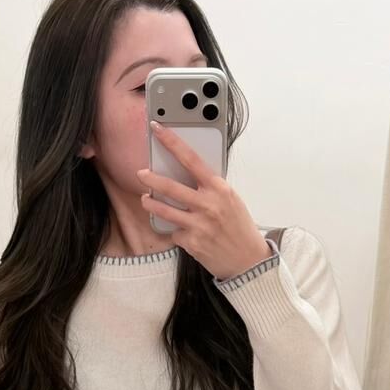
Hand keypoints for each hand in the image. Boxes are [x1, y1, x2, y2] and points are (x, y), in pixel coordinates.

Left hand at [137, 122, 271, 279]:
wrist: (247, 259)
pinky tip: (182, 231)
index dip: (172, 142)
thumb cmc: (239, 227)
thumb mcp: (230, 199)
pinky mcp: (191, 242)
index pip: (191, 159)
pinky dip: (175, 230)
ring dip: (151, 204)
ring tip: (146, 199)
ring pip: (164, 210)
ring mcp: (198, 224)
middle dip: (151, 179)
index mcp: (219, 188)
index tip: (158, 130)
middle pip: (170, 187)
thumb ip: (210, 187)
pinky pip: (174, 231)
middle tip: (141, 174)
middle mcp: (208, 204)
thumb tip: (186, 175)